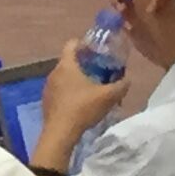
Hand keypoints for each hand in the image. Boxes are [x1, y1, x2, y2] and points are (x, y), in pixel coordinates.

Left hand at [29, 37, 127, 175]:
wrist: (60, 132)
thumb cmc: (83, 108)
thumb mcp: (108, 96)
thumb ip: (121, 85)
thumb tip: (128, 80)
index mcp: (66, 65)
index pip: (72, 44)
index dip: (84, 43)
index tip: (97, 49)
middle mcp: (54, 72)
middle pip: (69, 61)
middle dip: (84, 64)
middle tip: (100, 70)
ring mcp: (48, 87)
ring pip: (64, 76)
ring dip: (77, 79)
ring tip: (92, 88)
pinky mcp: (46, 100)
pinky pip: (59, 90)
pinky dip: (70, 91)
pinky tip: (81, 103)